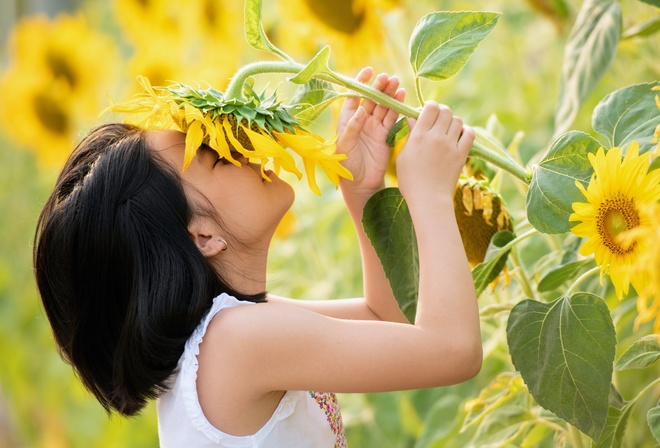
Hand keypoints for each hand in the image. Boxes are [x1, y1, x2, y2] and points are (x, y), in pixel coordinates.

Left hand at [337, 67, 404, 197]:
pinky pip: (391, 118)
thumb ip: (352, 127)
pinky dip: (396, 108)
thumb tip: (361, 109)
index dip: (361, 83)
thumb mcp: (345, 146)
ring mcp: (374, 127)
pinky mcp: (384, 135)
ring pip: (383, 106)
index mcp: (347, 119)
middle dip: (379, 87)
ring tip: (397, 84)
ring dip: (390, 95)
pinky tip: (402, 97)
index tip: (369, 71)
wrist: (360, 183)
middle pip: (371, 99)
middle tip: (388, 78)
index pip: (354, 97)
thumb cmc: (346, 165)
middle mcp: (361, 120)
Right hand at [396, 102, 474, 206]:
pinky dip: (466, 132)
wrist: (428, 199)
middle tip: (438, 122)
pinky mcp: (462, 154)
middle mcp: (436, 137)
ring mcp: (450, 145)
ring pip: (458, 120)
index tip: (428, 114)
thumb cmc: (410, 180)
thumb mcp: (403, 157)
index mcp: (419, 136)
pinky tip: (459, 137)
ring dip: (453, 122)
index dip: (430, 107)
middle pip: (445, 111)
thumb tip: (414, 118)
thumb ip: (410, 136)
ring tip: (448, 131)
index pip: (430, 108)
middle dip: (442, 113)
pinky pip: (469, 134)